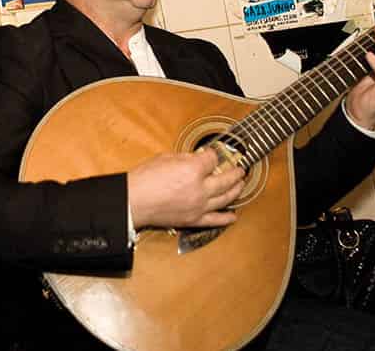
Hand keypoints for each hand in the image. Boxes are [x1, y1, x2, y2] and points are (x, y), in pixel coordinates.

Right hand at [127, 147, 244, 229]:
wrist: (134, 202)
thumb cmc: (144, 179)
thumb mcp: (166, 158)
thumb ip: (186, 157)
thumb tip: (197, 158)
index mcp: (193, 170)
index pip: (213, 159)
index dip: (215, 154)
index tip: (215, 153)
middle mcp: (200, 189)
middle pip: (226, 179)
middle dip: (235, 172)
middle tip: (240, 169)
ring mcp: (199, 206)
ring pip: (226, 198)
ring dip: (236, 190)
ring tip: (241, 185)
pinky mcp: (194, 219)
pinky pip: (215, 220)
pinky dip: (226, 218)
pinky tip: (234, 216)